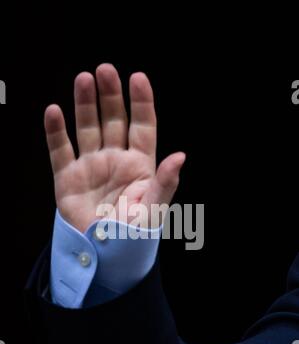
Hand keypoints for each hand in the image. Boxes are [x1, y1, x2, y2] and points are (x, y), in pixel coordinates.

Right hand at [44, 64, 185, 232]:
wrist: (104, 255)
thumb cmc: (134, 235)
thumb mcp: (153, 209)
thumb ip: (165, 183)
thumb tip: (180, 157)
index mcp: (140, 164)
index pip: (143, 126)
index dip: (141, 102)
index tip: (138, 78)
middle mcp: (115, 159)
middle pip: (113, 120)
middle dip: (110, 95)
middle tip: (105, 70)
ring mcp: (91, 166)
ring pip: (87, 128)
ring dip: (85, 104)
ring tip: (84, 79)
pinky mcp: (68, 177)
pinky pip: (60, 150)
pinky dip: (56, 131)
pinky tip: (54, 111)